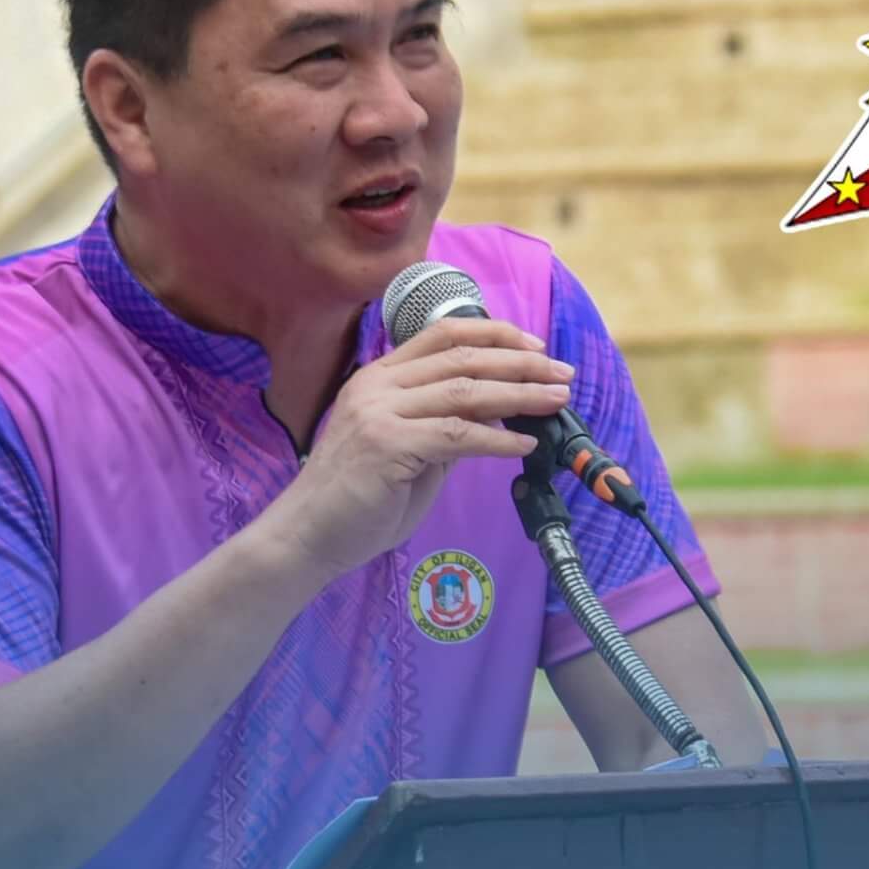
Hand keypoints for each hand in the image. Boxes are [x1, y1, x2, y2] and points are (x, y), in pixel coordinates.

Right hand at [262, 318, 573, 583]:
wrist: (306, 534)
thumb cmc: (356, 500)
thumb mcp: (408, 452)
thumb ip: (445, 429)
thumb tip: (497, 415)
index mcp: (380, 377)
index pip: (443, 336)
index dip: (495, 334)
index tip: (535, 348)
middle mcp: (378, 384)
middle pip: (463, 358)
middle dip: (521, 364)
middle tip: (562, 374)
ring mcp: (379, 411)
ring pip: (465, 392)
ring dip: (519, 395)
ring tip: (556, 401)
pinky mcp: (387, 444)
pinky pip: (457, 436)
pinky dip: (497, 440)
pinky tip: (524, 445)